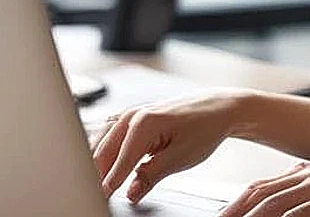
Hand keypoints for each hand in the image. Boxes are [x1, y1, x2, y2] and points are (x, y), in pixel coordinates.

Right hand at [92, 89, 252, 202]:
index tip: (100, 202)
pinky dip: (102, 153)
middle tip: (92, 197)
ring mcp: (129, 114)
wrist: (217, 108)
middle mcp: (132, 115)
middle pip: (101, 152)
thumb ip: (152, 175)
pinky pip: (108, 137)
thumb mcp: (182, 157)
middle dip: (94, 176)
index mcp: (144, 123)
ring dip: (94, 165)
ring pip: (100, 143)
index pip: (118, 162)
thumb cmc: (204, 128)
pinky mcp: (131, 118)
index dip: (108, 186)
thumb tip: (131, 194)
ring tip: (93, 187)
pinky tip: (101, 168)